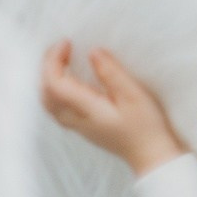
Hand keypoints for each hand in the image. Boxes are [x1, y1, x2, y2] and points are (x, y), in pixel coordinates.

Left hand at [40, 42, 184, 175]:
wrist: (150, 154)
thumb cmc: (146, 125)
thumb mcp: (134, 95)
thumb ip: (111, 73)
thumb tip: (93, 52)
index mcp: (86, 109)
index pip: (55, 83)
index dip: (54, 60)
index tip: (67, 42)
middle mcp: (74, 119)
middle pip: (45, 92)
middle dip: (47, 66)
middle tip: (61, 46)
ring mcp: (76, 125)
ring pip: (48, 101)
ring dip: (49, 77)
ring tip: (62, 58)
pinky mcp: (81, 126)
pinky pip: (56, 106)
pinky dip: (55, 88)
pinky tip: (68, 79)